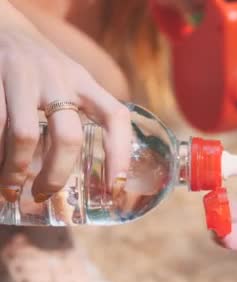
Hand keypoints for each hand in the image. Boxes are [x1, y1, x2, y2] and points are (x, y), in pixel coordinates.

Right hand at [0, 4, 130, 202]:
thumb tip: (94, 170)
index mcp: (84, 81)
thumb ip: (81, 112)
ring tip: (11, 187)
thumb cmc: (41, 68)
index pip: (114, 116)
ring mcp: (23, 78)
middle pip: (68, 137)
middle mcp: (58, 78)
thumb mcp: (70, 80)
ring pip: (24, 135)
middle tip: (45, 194)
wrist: (3, 28)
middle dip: (57, 174)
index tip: (115, 186)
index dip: (121, 153)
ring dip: (16, 169)